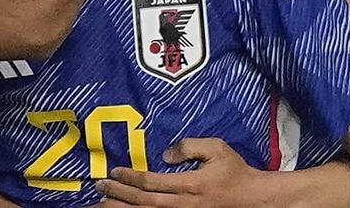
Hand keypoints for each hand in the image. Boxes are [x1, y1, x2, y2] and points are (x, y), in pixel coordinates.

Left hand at [95, 138, 267, 207]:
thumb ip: (190, 147)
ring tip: (101, 203)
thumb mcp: (216, 149)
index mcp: (188, 185)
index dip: (130, 177)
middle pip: (143, 202)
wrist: (252, 199)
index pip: (151, 182)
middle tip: (98, 187)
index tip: (114, 170)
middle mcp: (182, 204)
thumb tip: (165, 154)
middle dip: (118, 195)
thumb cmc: (234, 172)